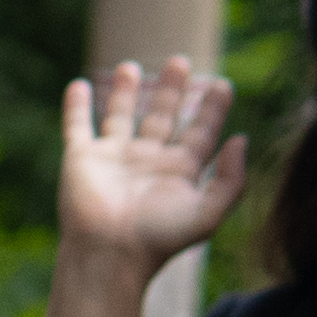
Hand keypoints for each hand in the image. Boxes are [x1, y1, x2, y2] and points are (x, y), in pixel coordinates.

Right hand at [56, 55, 248, 270]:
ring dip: (126, 92)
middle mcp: (146, 161)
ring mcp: (113, 158)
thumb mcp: (209, 213)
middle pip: (163, 117)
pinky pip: (77, 126)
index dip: (213, 109)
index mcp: (178, 172)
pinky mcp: (81, 159)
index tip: (224, 85)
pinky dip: (76, 107)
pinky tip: (79, 86)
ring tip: (131, 66)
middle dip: (172, 90)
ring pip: (121, 116)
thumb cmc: (159, 239)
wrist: (109, 254)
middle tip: (181, 61)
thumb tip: (240, 139)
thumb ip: (231, 179)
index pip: (200, 133)